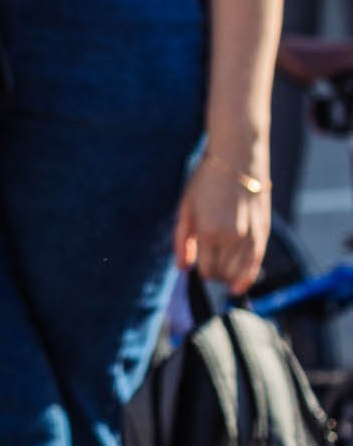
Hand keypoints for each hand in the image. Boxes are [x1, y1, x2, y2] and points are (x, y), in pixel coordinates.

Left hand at [176, 154, 269, 294]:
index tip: (199, 267)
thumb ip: (182, 241)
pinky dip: (248, 276)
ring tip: (223, 272)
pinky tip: (240, 285)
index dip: (202, 272)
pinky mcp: (264, 232)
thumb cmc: (206, 182)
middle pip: (223, 273)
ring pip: (240, 272)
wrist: (238, 160)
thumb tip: (182, 268)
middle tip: (210, 265)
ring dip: (230, 276)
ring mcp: (250, 236)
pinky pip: (257, 263)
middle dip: (215, 274)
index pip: (207, 270)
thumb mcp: (186, 208)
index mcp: (208, 231)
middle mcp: (231, 237)